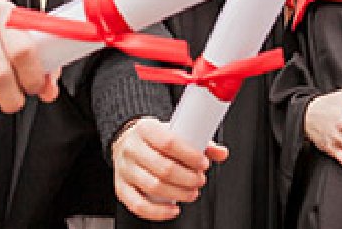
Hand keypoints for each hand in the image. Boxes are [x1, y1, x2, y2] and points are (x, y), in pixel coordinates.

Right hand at [110, 117, 228, 221]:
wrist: (127, 141)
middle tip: (200, 180)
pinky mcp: (121, 188)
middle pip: (162, 168)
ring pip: (153, 187)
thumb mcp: (174, 131)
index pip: (169, 142)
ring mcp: (124, 170)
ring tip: (192, 192)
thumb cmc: (154, 138)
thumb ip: (199, 141)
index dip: (189, 155)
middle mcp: (132, 149)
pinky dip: (158, 212)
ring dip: (178, 194)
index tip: (203, 163)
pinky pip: (138, 205)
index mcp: (145, 129)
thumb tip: (220, 153)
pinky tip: (174, 209)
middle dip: (188, 178)